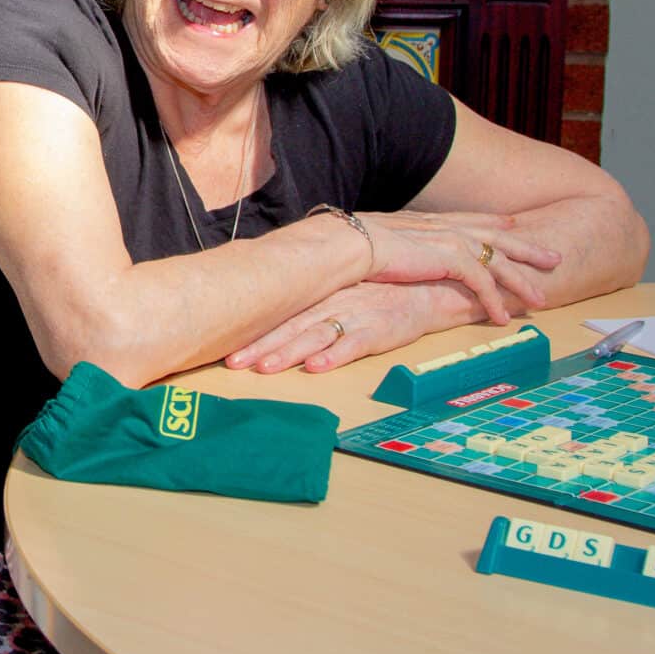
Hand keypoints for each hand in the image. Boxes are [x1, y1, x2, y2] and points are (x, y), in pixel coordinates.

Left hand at [226, 280, 498, 374]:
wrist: (431, 285)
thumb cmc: (381, 294)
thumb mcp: (343, 295)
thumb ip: (312, 308)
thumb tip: (272, 323)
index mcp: (320, 297)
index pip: (279, 315)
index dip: (252, 331)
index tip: (223, 346)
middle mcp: (331, 305)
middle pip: (288, 328)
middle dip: (259, 346)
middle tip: (232, 362)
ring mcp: (354, 316)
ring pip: (314, 337)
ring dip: (288, 353)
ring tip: (264, 368)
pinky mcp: (379, 329)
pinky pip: (354, 344)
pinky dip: (334, 355)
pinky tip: (316, 367)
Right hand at [354, 210, 558, 323]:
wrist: (349, 245)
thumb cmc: (355, 245)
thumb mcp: (384, 240)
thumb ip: (400, 245)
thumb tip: (394, 253)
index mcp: (431, 221)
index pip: (474, 220)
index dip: (497, 224)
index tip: (516, 225)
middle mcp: (447, 227)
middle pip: (499, 237)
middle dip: (528, 248)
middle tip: (554, 257)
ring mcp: (452, 241)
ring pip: (500, 262)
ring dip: (522, 282)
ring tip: (540, 300)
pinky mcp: (452, 260)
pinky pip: (484, 284)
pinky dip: (496, 302)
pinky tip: (503, 318)